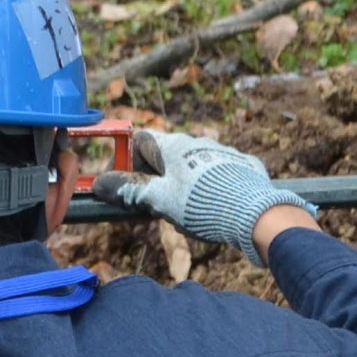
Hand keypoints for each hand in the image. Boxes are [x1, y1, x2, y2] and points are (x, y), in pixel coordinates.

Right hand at [92, 129, 315, 263]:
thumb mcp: (159, 200)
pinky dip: (208, 190)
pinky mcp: (242, 166)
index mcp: (173, 145)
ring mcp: (221, 152)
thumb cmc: (203, 204)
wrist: (257, 214)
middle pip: (165, 156)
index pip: (140, 140)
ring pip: (191, 167)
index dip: (127, 160)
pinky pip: (216, 175)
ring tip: (188, 216)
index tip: (125, 183)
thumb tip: (100, 183)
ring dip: (182, 187)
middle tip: (157, 207)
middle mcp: (197, 142)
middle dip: (157, 181)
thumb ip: (130, 190)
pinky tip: (214, 212)